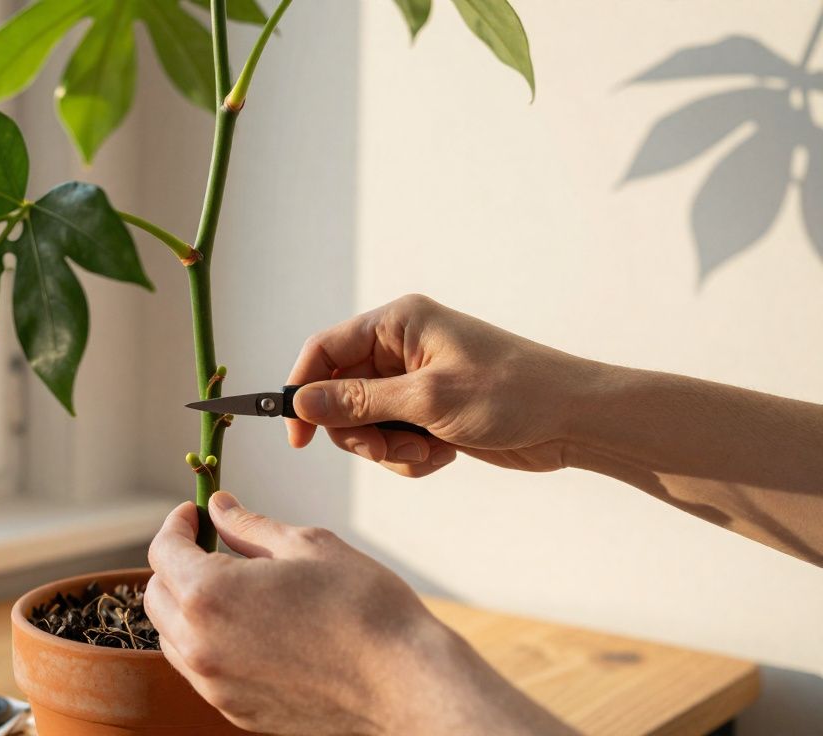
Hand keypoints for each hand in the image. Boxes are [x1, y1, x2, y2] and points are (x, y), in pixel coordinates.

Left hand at [145, 494, 573, 734]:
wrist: (405, 683)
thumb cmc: (363, 608)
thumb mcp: (306, 546)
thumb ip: (249, 527)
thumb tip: (219, 508)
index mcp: (210, 595)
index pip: (164, 551)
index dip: (177, 525)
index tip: (195, 514)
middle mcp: (201, 645)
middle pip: (157, 596)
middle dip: (175, 564)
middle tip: (211, 545)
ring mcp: (216, 685)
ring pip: (173, 637)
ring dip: (187, 606)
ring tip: (232, 586)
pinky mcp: (236, 711)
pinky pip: (201, 670)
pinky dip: (208, 642)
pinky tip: (249, 626)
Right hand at [286, 294, 595, 476]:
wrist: (574, 419)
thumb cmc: (511, 394)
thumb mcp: (427, 400)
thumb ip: (359, 402)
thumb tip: (301, 402)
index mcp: (398, 323)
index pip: (324, 350)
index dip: (302, 390)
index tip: (298, 436)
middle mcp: (401, 347)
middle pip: (339, 393)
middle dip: (358, 431)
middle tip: (385, 450)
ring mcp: (415, 380)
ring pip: (365, 423)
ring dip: (387, 449)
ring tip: (425, 453)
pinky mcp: (430, 411)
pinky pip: (393, 439)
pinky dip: (409, 456)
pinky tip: (442, 456)